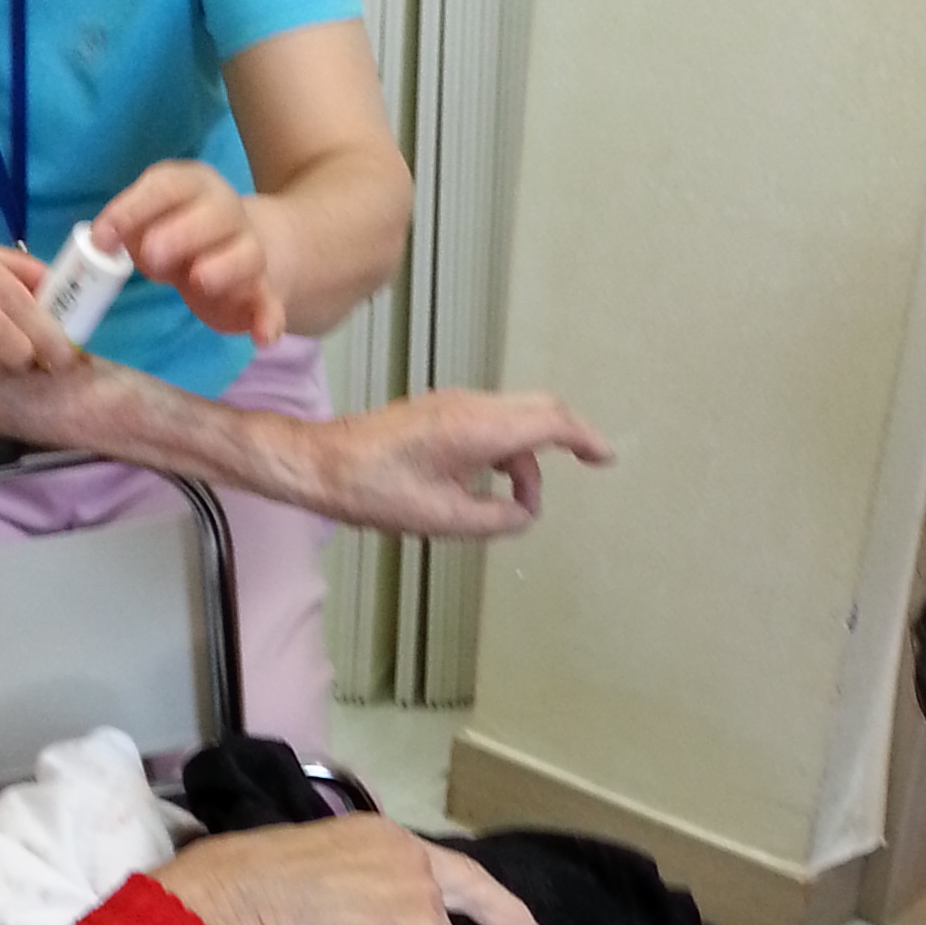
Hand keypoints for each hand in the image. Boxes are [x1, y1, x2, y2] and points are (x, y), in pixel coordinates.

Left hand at [98, 163, 283, 347]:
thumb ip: (126, 230)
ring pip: (247, 255)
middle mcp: (226, 212)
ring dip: (224, 266)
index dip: (133, 209)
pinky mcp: (261, 291)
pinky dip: (270, 319)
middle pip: (216, 215)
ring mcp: (249, 251)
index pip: (167, 187)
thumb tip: (100, 243)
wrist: (235, 249)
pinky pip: (271, 303)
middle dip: (182, 233)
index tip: (103, 240)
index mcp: (192, 187)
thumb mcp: (147, 224)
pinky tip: (262, 337)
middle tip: (152, 257)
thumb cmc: (177, 234)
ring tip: (199, 281)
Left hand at [304, 390, 615, 539]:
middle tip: (586, 464)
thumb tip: (523, 513)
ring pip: (514, 420)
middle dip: (565, 441)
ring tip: (517, 503)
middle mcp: (468, 406)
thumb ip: (495, 518)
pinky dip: (504, 451)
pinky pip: (490, 423)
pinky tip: (490, 484)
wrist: (321, 463)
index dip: (585, 438)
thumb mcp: (441, 519)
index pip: (550, 421)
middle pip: (539, 410)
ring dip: (527, 458)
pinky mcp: (439, 412)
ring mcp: (453, 405)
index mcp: (475, 428)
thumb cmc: (369, 488)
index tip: (604, 457)